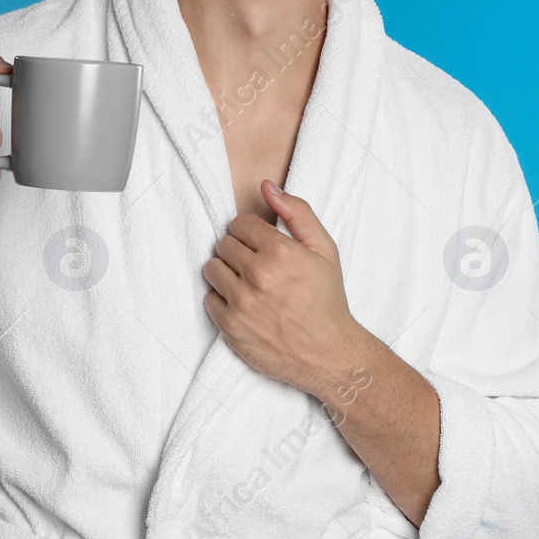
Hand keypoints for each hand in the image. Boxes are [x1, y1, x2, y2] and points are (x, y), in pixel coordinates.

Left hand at [202, 180, 369, 396]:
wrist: (329, 353)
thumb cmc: (327, 299)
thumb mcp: (324, 249)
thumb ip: (297, 212)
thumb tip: (266, 186)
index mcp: (280, 251)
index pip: (240, 224)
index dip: (252, 233)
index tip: (262, 245)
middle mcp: (258, 275)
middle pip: (223, 244)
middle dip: (239, 251)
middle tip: (258, 265)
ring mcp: (241, 303)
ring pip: (212, 268)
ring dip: (227, 272)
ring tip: (249, 283)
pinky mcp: (230, 327)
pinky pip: (209, 298)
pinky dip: (223, 299)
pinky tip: (245, 304)